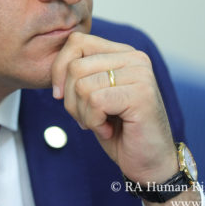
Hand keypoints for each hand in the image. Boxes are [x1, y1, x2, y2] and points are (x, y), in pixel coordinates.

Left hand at [51, 32, 177, 183]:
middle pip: (75, 66)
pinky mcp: (141, 94)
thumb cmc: (120, 130)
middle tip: (87, 118)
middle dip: (70, 99)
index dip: (59, 69)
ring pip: (82, 85)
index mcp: (122, 52)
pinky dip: (94, 122)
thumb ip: (80, 74)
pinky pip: (95, 102)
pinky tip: (109, 130)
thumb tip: (55, 66)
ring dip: (83, 113)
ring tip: (101, 124)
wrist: (149, 163)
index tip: (60, 95)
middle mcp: (135, 58)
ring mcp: (140, 74)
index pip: (77, 42)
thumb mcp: (93, 95)